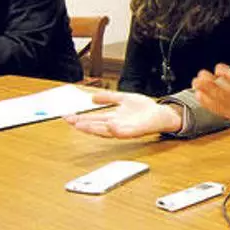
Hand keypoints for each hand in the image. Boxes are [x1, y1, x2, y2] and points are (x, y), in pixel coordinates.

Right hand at [63, 91, 182, 137]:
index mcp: (113, 118)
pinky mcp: (136, 130)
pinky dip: (117, 130)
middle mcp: (117, 125)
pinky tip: (110, 124)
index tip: (67, 116)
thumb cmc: (144, 109)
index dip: (80, 118)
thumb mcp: (124, 99)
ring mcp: (126, 129)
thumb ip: (109, 97)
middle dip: (83, 124)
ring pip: (107, 131)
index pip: (93, 119)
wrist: (161, 114)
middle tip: (69, 122)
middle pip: (96, 126)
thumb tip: (92, 98)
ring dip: (95, 129)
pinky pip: (125, 132)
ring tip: (82, 125)